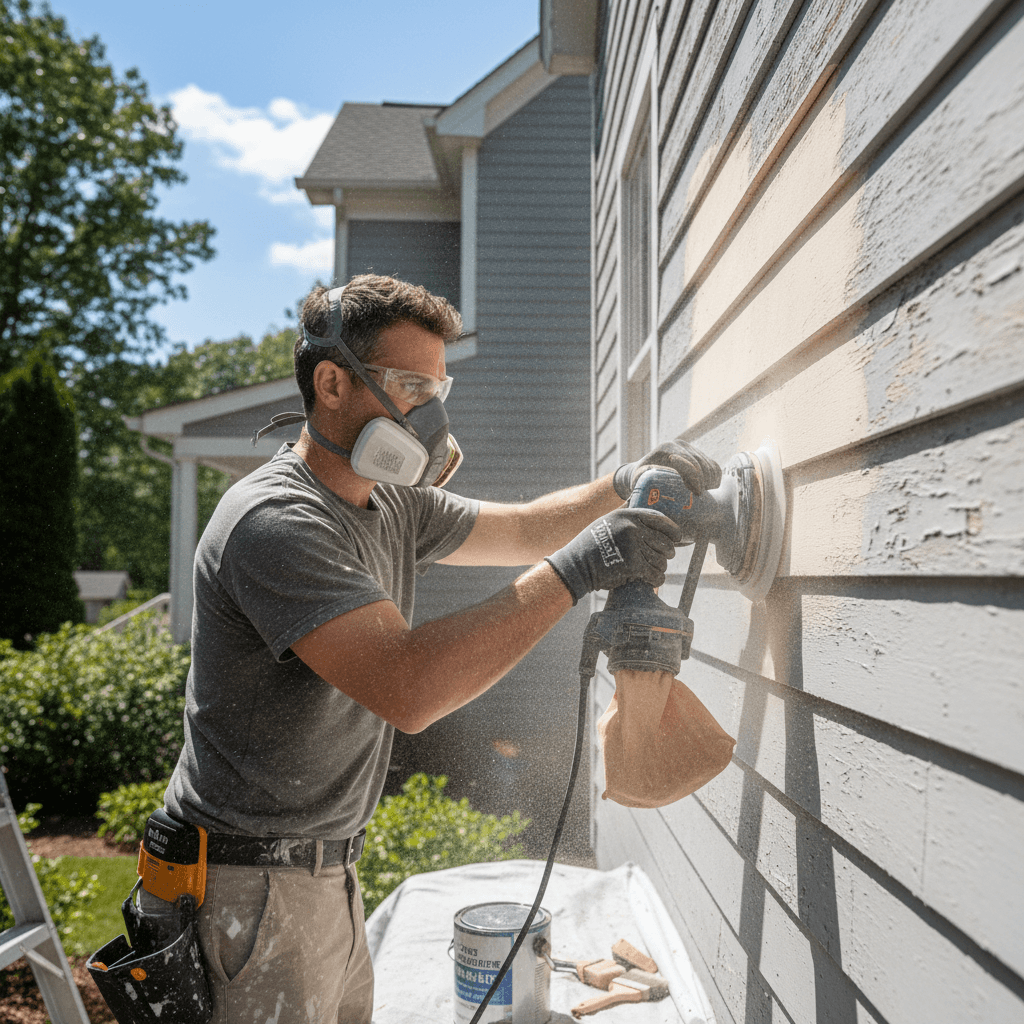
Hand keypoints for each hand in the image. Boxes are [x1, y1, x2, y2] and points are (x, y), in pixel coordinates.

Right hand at [545, 508, 682, 604]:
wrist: (577, 565)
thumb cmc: (591, 544)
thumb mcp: (607, 521)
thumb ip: (625, 514)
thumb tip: (638, 499)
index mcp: (629, 515)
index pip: (662, 521)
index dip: (674, 532)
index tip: (677, 539)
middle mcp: (633, 528)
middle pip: (665, 543)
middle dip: (665, 554)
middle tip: (659, 559)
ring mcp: (634, 547)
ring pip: (662, 561)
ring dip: (659, 568)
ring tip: (651, 571)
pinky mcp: (634, 566)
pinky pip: (656, 575)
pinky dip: (656, 580)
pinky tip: (651, 580)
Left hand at [613, 440, 721, 499]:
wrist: (643, 470)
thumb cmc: (640, 480)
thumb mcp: (639, 481)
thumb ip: (643, 487)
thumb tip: (646, 501)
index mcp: (666, 448)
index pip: (689, 463)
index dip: (697, 480)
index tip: (698, 495)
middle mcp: (679, 444)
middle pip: (702, 464)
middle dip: (706, 483)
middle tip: (704, 499)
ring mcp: (690, 447)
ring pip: (710, 465)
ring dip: (712, 482)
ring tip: (708, 498)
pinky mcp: (698, 453)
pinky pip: (714, 466)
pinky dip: (715, 479)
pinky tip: (711, 492)